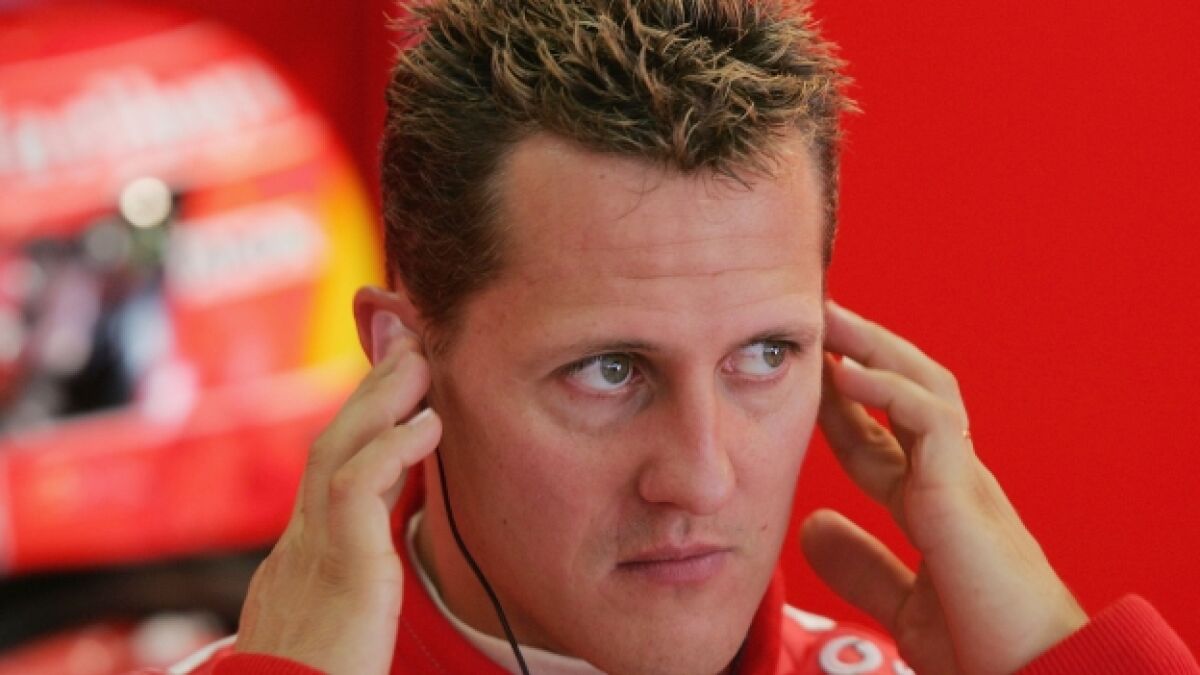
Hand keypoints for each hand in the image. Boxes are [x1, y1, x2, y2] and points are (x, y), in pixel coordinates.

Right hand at [233, 311, 440, 674]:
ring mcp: (312, 552)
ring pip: (337, 450)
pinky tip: (427, 424)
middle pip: (330, 443)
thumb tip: (373, 565)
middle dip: (369, 387)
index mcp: (302, 557)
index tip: (394, 379)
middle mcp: (300, 544)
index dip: (362, 420)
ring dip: (380, 398)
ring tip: (419, 357)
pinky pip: (356, 490)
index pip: (331, 469)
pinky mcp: (340, 569)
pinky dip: (391, 449)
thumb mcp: (336, 625)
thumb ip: (352, 587)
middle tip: (405, 336)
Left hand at [802, 299, 1086, 674]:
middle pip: (907, 392)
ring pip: (927, 387)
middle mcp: (953, 481)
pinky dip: (888, 389)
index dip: (840, 406)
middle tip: (817, 319)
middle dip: (862, 352)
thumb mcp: (903, 604)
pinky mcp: (966, 491)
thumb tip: (810, 529)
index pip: (880, 437)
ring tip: (832, 319)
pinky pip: (930, 419)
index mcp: (937, 504)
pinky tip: (846, 375)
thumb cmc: (985, 646)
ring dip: (876, 348)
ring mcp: (964, 480)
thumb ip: (861, 565)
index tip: (803, 379)